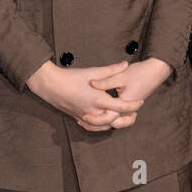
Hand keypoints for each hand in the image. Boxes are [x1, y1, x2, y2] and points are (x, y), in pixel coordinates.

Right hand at [27, 61, 144, 131]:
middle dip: (126, 116)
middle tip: (133, 110)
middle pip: (115, 120)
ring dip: (115, 122)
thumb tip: (125, 64)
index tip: (141, 102)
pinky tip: (104, 120)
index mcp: (99, 99)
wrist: (50, 85)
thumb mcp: (93, 71)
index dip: (134, 106)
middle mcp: (93, 111)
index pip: (122, 107)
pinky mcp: (78, 118)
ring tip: (122, 115)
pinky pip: (93, 127)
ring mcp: (85, 116)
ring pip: (104, 126)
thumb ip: (111, 69)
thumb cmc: (71, 77)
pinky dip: (101, 126)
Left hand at [86, 58, 171, 129]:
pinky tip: (101, 110)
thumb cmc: (140, 73)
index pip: (108, 118)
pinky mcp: (131, 106)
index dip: (95, 119)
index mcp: (124, 105)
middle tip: (83, 119)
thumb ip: (105, 81)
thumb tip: (91, 83)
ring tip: (90, 118)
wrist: (156, 71)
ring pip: (117, 122)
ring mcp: (131, 109)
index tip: (83, 116)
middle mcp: (128, 110)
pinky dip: (111, 117)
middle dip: (98, 124)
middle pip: (112, 124)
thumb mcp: (121, 76)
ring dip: (105, 122)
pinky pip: (120, 117)